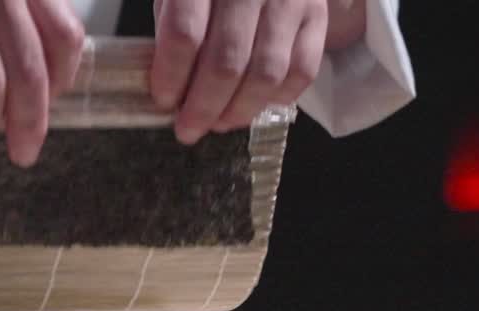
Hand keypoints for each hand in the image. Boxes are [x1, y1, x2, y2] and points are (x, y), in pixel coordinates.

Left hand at [150, 0, 328, 144]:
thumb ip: (171, 27)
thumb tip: (170, 86)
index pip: (185, 34)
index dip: (171, 76)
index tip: (162, 100)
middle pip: (226, 63)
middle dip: (203, 107)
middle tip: (189, 128)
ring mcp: (288, 0)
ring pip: (265, 75)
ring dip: (239, 111)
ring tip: (220, 123)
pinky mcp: (316, 15)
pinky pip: (301, 71)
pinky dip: (277, 98)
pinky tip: (256, 103)